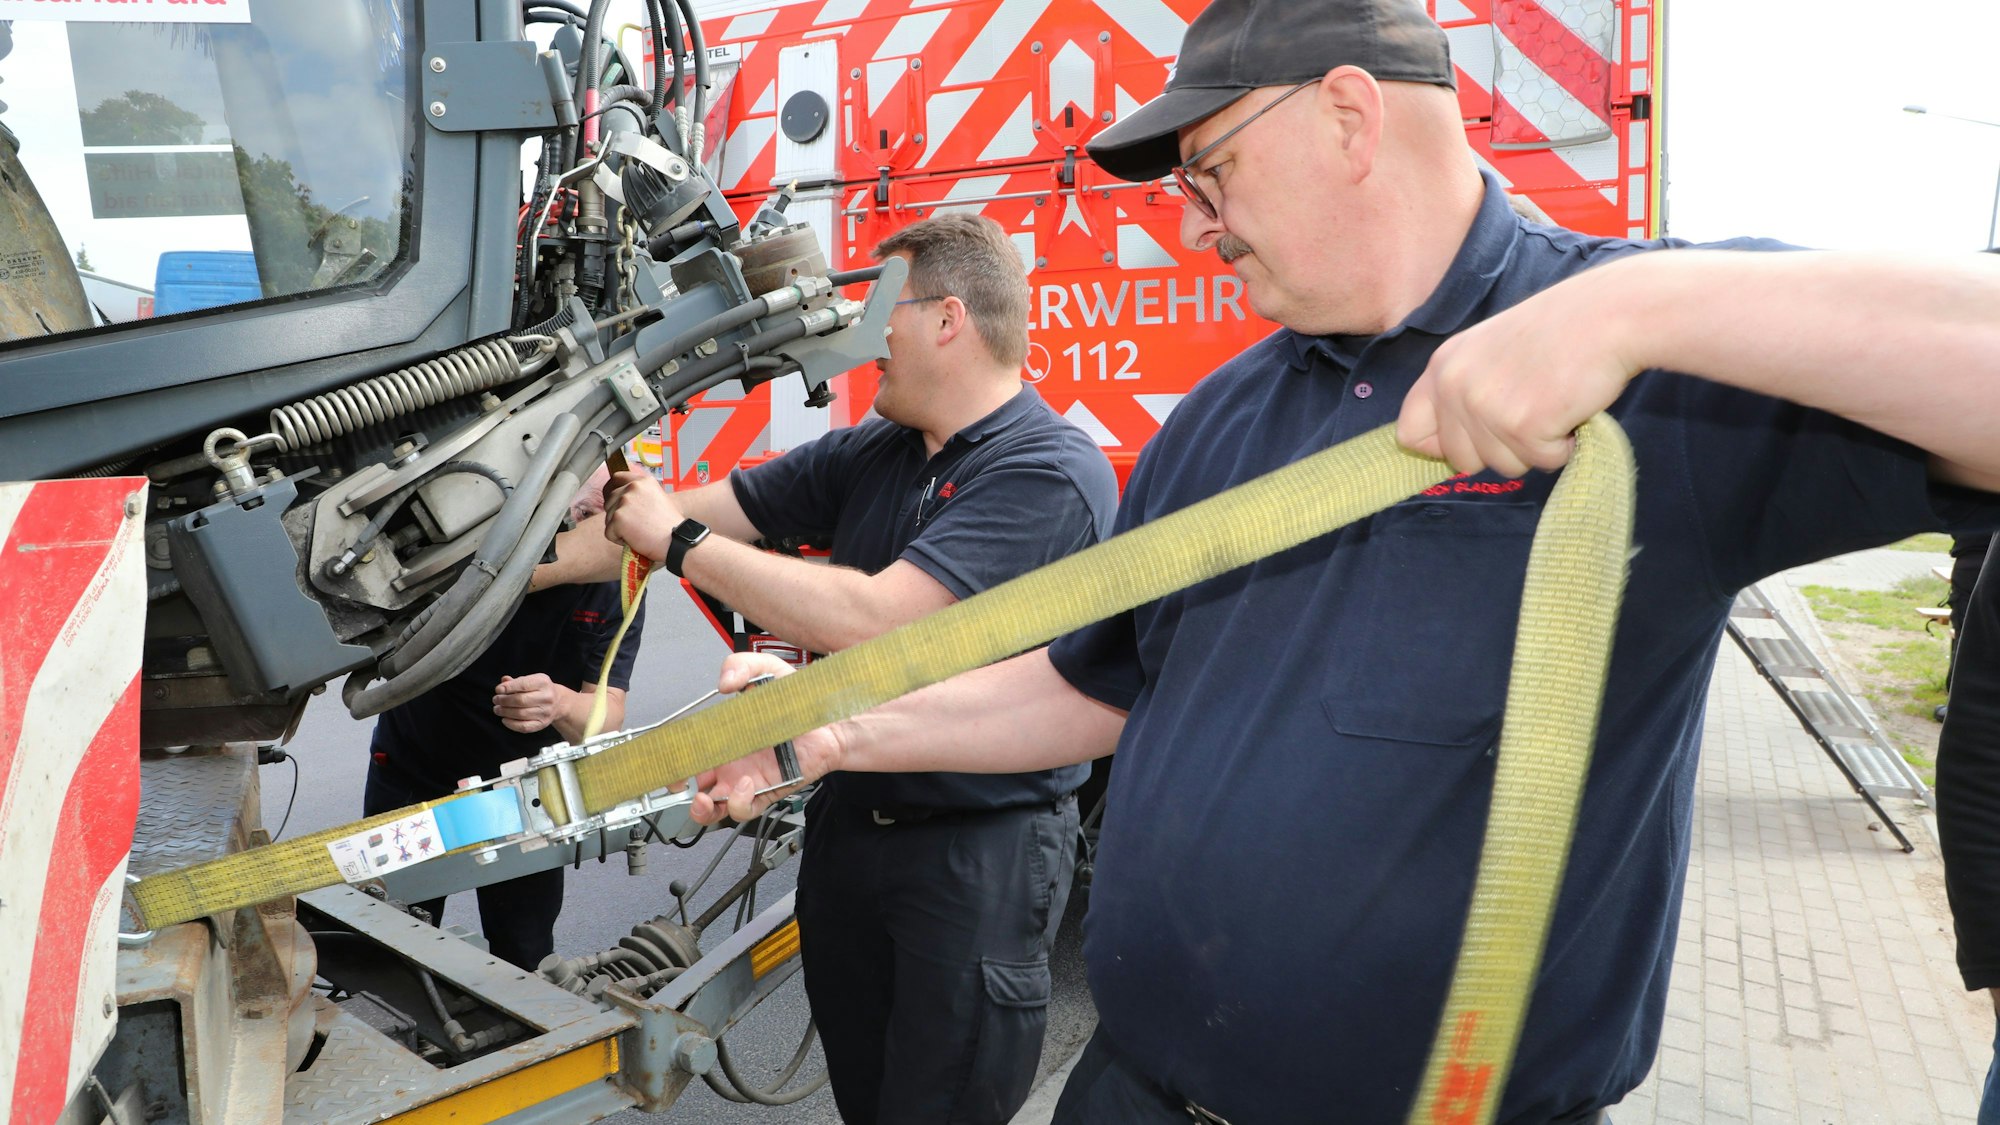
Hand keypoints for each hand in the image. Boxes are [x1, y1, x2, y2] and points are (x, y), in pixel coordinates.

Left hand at [493, 673, 573, 733]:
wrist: (559, 703)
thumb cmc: (540, 690)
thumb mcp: (531, 680)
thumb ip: (516, 681)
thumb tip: (503, 682)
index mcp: (543, 683)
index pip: (524, 684)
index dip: (509, 688)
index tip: (498, 690)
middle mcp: (547, 697)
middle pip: (520, 700)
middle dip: (504, 701)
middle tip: (496, 700)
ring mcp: (545, 712)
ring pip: (520, 714)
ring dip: (505, 712)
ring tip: (497, 709)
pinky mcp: (542, 724)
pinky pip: (524, 727)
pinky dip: (511, 724)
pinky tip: (504, 719)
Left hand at [602, 469, 681, 561]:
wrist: (677, 540)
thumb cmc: (670, 526)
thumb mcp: (658, 499)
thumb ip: (640, 495)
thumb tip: (623, 498)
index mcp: (644, 481)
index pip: (617, 478)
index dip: (612, 491)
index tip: (614, 501)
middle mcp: (632, 487)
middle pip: (609, 500)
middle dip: (616, 514)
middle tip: (634, 526)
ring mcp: (624, 501)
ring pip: (608, 517)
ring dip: (618, 528)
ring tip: (638, 533)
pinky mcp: (618, 517)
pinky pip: (609, 532)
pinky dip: (618, 540)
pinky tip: (635, 540)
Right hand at [687, 653, 844, 824]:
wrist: (829, 718)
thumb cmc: (797, 700)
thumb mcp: (766, 671)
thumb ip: (741, 666)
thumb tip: (724, 681)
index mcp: (723, 738)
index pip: (688, 753)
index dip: (672, 759)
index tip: (664, 758)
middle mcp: (731, 762)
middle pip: (693, 786)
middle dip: (677, 790)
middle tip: (676, 783)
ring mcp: (747, 780)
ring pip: (714, 808)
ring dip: (702, 808)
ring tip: (704, 798)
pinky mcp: (767, 791)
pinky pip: (744, 808)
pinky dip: (738, 802)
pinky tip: (743, 784)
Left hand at [1396, 267, 1642, 477]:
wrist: (1609, 316)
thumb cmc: (1559, 333)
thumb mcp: (1490, 352)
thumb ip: (1463, 393)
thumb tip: (1446, 451)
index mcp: (1442, 366)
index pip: (1410, 433)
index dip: (1442, 447)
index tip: (1476, 439)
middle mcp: (1454, 386)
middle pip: (1462, 461)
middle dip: (1501, 448)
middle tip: (1533, 408)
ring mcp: (1486, 407)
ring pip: (1504, 466)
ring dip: (1536, 446)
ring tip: (1552, 400)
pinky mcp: (1522, 426)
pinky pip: (1542, 462)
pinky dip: (1563, 446)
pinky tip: (1570, 407)